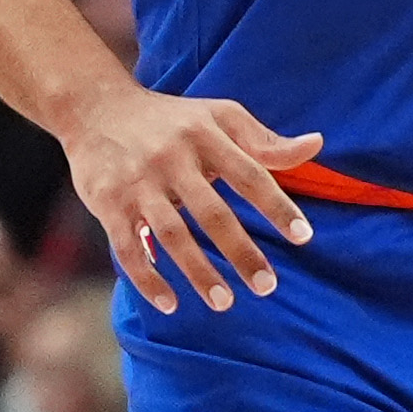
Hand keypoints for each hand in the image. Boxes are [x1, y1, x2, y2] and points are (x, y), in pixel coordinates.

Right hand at [63, 83, 317, 313]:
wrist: (96, 108)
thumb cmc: (174, 119)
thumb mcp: (220, 117)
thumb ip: (265, 140)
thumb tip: (316, 145)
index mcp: (206, 136)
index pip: (250, 175)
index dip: (277, 207)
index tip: (304, 237)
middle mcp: (172, 158)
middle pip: (212, 212)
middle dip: (241, 252)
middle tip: (267, 286)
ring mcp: (138, 183)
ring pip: (172, 234)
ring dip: (198, 272)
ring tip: (225, 303)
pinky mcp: (108, 203)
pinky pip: (127, 247)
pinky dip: (148, 278)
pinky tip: (170, 303)